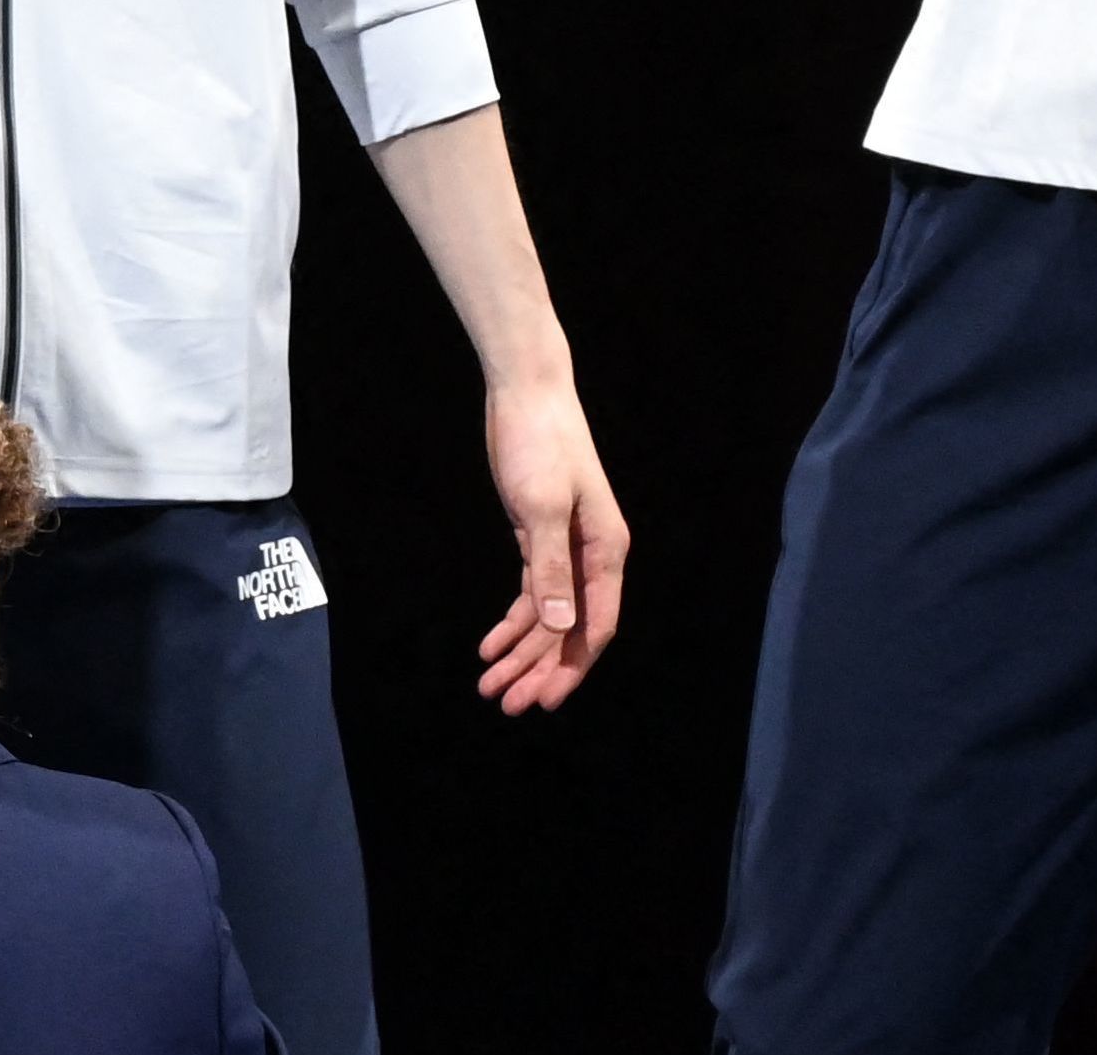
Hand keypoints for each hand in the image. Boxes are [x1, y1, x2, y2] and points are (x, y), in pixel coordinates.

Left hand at [470, 375, 628, 715]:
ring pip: (548, 616)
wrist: (525, 392)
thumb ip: (550, 567)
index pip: (596, 625)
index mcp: (606, 551)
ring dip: (521, 653)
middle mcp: (592, 556)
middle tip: (506, 704)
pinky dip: (512, 622)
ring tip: (490, 685)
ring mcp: (566, 549)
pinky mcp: (539, 538)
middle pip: (570, 629)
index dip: (571, 666)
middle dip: (540, 669)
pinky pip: (532, 593)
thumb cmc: (539, 443)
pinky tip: (490, 646)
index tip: (545, 700)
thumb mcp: (540, 505)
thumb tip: (561, 627)